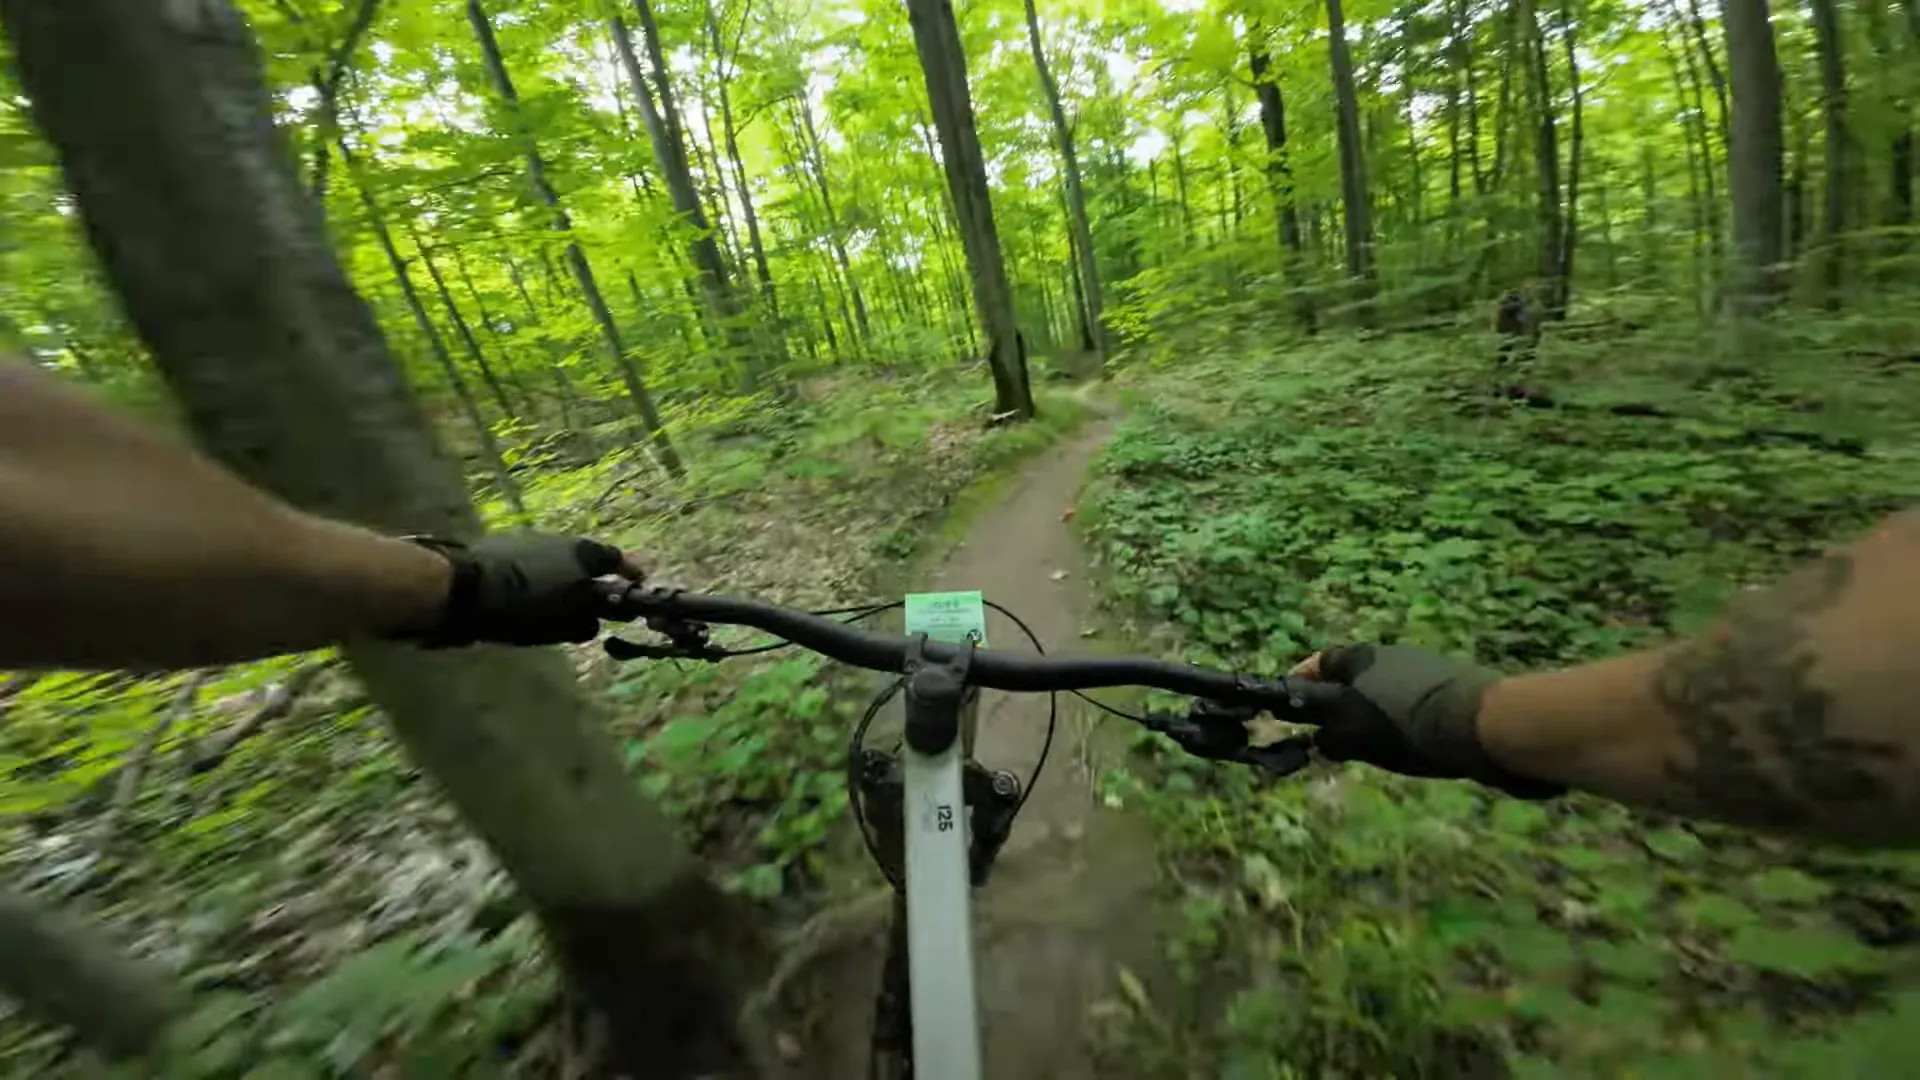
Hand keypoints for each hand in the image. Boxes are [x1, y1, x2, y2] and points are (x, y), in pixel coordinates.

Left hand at [406, 533, 640, 647]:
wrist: (461, 588)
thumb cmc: (523, 607)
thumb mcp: (562, 623)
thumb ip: (585, 621)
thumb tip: (593, 621)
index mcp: (581, 553)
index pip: (615, 560)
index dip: (628, 573)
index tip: (637, 583)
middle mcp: (559, 540)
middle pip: (584, 561)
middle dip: (590, 581)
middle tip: (591, 605)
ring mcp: (528, 541)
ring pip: (556, 564)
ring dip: (561, 582)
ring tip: (556, 608)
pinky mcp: (502, 549)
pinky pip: (532, 567)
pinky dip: (537, 581)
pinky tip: (527, 602)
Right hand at [1292, 644, 1562, 798]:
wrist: (1486, 725)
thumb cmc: (1410, 727)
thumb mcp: (1358, 736)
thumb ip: (1332, 736)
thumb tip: (1320, 740)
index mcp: (1361, 659)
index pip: (1321, 663)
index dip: (1303, 681)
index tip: (1290, 703)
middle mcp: (1390, 655)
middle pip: (1354, 677)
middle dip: (1340, 702)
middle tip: (1331, 733)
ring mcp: (1424, 670)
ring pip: (1384, 691)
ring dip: (1373, 712)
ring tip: (1371, 746)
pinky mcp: (1450, 689)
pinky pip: (1412, 704)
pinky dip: (1402, 721)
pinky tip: (1410, 746)